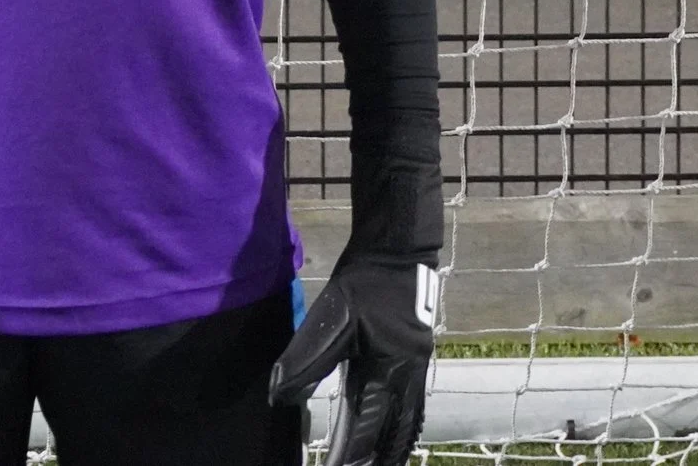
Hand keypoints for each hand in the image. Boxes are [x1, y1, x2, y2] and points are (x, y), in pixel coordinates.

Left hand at [268, 255, 437, 465]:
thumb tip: (280, 396)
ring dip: (393, 449)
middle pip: (393, 434)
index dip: (349, 454)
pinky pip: (414, 408)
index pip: (365, 426)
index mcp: (386, 371)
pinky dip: (404, 429)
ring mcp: (417, 370)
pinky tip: (396, 435)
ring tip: (382, 464)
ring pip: (408, 424)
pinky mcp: (418, 360)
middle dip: (376, 458)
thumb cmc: (361, 285)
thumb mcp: (329, 321)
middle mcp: (407, 378)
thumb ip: (307, 361)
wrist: (397, 252)